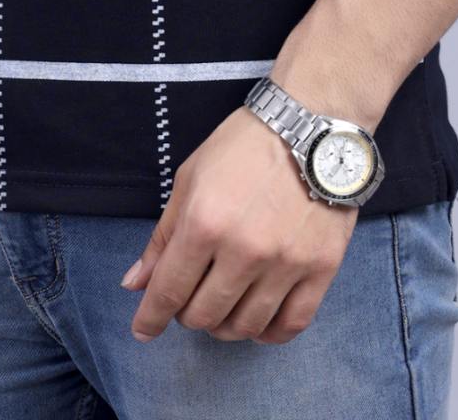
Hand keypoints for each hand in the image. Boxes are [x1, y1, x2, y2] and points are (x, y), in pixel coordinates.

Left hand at [120, 107, 357, 344]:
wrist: (310, 124)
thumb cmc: (243, 146)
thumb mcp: (190, 178)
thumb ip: (163, 236)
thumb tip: (136, 284)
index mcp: (204, 223)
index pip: (169, 291)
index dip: (151, 318)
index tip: (144, 330)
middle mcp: (244, 250)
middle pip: (204, 315)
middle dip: (188, 314)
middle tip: (192, 296)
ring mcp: (285, 263)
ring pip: (244, 326)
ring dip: (226, 325)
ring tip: (224, 304)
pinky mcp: (320, 269)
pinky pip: (291, 325)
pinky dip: (269, 332)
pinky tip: (259, 319)